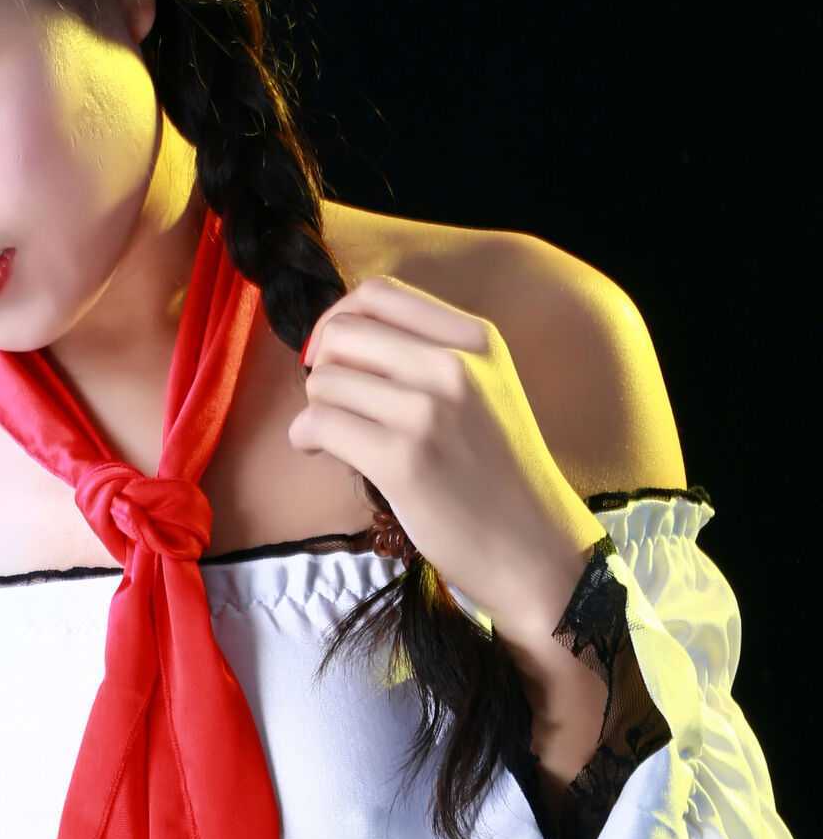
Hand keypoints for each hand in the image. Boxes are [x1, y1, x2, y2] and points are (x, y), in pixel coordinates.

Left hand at [287, 274, 607, 638]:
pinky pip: (319, 423)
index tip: (332, 355)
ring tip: (338, 437)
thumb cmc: (498, 475)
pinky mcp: (402, 459)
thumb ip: (429, 356)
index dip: (338, 319)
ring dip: (316, 408)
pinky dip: (305, 437)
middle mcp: (453, 364)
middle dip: (322, 367)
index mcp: (475, 338)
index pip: (379, 293)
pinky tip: (321, 452)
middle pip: (343, 331)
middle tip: (335, 405)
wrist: (533, 546)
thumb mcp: (485, 390)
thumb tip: (341, 340)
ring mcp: (427, 411)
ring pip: (325, 379)